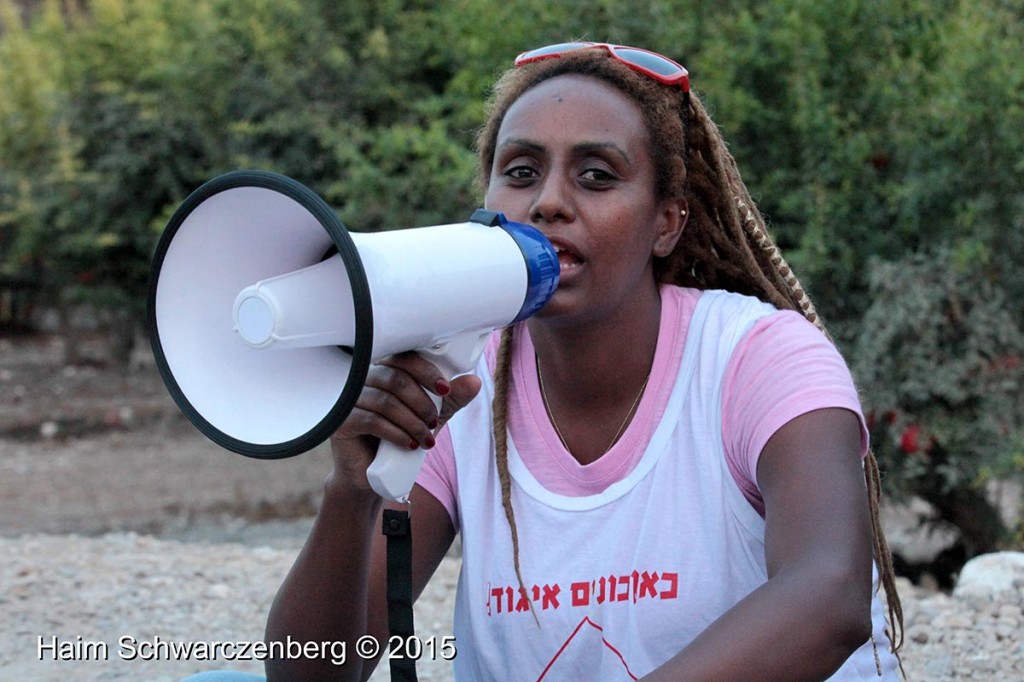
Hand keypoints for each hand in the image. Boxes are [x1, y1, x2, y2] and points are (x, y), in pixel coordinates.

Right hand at [328, 351, 481, 494]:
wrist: (374, 474)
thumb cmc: (400, 437)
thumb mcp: (432, 416)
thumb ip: (451, 399)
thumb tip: (474, 382)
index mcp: (385, 371)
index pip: (404, 358)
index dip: (427, 371)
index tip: (445, 389)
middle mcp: (364, 380)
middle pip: (396, 378)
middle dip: (422, 402)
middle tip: (435, 420)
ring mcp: (349, 400)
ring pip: (386, 401)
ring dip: (412, 421)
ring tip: (426, 438)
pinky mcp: (341, 421)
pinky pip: (371, 420)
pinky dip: (396, 433)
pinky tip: (409, 444)